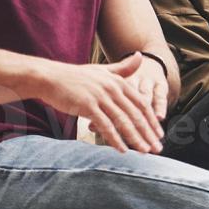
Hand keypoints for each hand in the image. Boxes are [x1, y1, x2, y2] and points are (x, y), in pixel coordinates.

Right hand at [36, 53, 163, 153]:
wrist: (50, 78)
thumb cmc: (76, 77)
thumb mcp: (102, 70)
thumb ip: (123, 68)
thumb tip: (142, 57)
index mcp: (119, 82)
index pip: (141, 103)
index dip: (152, 120)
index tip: (159, 134)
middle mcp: (113, 89)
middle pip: (136, 114)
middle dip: (148, 133)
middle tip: (158, 148)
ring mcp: (100, 98)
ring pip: (123, 122)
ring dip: (136, 139)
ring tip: (145, 152)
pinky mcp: (88, 107)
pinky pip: (105, 126)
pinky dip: (115, 139)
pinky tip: (122, 150)